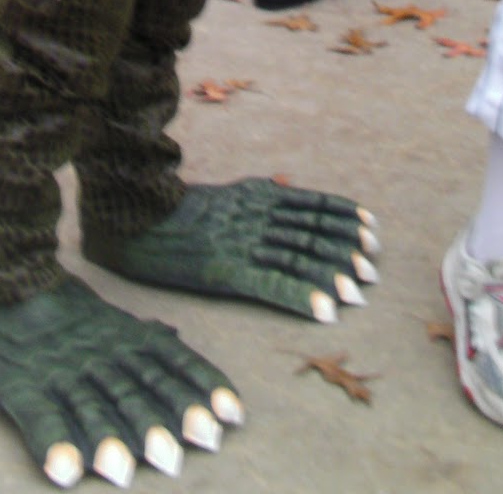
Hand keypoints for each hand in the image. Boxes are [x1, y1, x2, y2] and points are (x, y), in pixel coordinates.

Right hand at [0, 273, 241, 487]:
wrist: (4, 283)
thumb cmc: (63, 312)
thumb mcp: (110, 318)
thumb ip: (142, 335)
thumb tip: (177, 342)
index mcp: (124, 339)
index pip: (171, 365)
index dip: (201, 389)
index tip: (231, 417)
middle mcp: (100, 357)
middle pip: (135, 389)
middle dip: (161, 422)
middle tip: (181, 453)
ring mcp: (61, 372)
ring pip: (90, 406)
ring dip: (108, 440)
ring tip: (124, 471)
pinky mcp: (22, 387)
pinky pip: (39, 417)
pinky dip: (53, 443)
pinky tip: (66, 471)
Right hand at [85, 178, 379, 323]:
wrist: (129, 215)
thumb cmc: (172, 210)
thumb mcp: (221, 195)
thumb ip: (253, 197)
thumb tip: (285, 192)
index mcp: (252, 194)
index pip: (307, 204)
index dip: (341, 218)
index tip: (371, 229)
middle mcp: (252, 214)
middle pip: (308, 230)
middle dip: (345, 248)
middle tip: (373, 266)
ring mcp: (239, 240)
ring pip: (297, 256)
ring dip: (332, 274)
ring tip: (360, 289)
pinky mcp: (223, 269)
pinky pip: (271, 284)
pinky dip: (303, 296)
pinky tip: (326, 310)